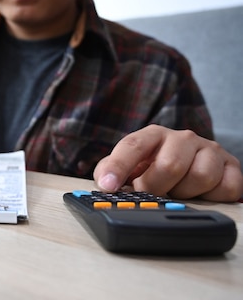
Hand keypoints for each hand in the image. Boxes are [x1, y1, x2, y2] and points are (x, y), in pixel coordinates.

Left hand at [93, 125, 242, 201]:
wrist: (192, 164)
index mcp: (152, 135)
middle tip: (153, 193)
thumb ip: (110, 171)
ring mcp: (209, 150)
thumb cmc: (154, 166)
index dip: (118, 166)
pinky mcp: (232, 166)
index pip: (132, 146)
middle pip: (170, 166)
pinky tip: (201, 194)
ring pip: (200, 177)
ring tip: (178, 191)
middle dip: (157, 187)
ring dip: (186, 193)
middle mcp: (182, 138)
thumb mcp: (128, 167)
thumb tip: (104, 184)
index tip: (108, 186)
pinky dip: (212, 198)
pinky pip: (227, 188)